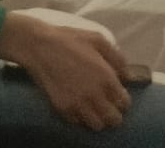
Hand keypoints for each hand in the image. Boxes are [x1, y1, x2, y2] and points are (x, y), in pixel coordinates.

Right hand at [0, 15, 130, 130]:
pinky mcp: (63, 108)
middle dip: (112, 112)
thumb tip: (128, 76)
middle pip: (114, 120)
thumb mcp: (97, 38)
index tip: (113, 93)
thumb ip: (117, 57)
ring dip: (96, 117)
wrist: (37, 44)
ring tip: (90, 106)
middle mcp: (95, 95)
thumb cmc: (68, 38)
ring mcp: (78, 104)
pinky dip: (79, 116)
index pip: (124, 103)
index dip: (120, 98)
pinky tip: (75, 103)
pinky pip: (78, 122)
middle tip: (104, 103)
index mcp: (106, 78)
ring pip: (97, 125)